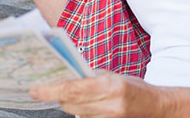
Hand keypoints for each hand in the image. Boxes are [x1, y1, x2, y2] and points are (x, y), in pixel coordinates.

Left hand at [29, 71, 171, 117]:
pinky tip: (85, 104)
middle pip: (70, 104)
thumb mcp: (114, 76)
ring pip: (75, 113)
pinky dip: (80, 111)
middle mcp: (108, 105)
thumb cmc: (136, 88)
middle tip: (48, 87)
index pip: (72, 89)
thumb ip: (91, 77)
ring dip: (70, 104)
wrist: (156, 108)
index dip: (50, 90)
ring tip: (73, 94)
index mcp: (110, 86)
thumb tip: (68, 75)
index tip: (34, 89)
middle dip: (58, 96)